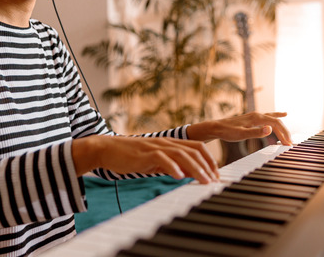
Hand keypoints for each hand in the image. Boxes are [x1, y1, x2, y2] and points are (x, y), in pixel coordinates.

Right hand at [72, 135, 219, 183]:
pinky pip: (162, 158)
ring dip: (196, 168)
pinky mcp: (144, 153)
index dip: (210, 160)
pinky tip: (178, 176)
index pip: (197, 147)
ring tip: (204, 180)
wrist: (107, 149)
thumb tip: (188, 173)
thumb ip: (172, 165)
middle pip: (194, 150)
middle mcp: (166, 142)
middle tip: (214, 181)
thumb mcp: (156, 161)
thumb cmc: (131, 157)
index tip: (216, 175)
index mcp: (170, 143)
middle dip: (208, 166)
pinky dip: (172, 167)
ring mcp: (156, 146)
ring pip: (182, 154)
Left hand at [187, 112, 292, 145]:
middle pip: (277, 121)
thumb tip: (270, 129)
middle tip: (290, 144)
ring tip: (289, 134)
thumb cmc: (228, 132)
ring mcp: (255, 115)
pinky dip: (277, 116)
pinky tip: (283, 114)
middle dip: (285, 132)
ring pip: (274, 118)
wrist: (217, 128)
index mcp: (257, 118)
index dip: (284, 133)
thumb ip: (256, 132)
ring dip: (282, 126)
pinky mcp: (252, 118)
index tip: (288, 144)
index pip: (276, 124)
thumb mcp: (241, 134)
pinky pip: (269, 116)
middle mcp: (258, 114)